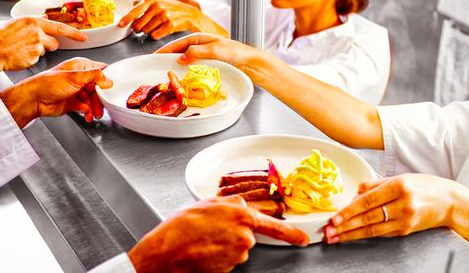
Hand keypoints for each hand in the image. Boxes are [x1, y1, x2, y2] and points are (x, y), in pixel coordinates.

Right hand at [0, 17, 85, 70]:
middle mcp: (38, 31)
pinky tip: (19, 56)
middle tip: (34, 46)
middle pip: (55, 42)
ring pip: (46, 51)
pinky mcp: (34, 57)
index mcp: (34, 21)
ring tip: (22, 50)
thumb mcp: (16, 23)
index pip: (60, 26)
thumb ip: (32, 24)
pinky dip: (30, 58)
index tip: (83, 37)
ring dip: (39, 51)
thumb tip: (42, 21)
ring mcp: (37, 45)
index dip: (74, 33)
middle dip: (49, 45)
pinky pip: (37, 59)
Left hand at [0, 58, 112, 127]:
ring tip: (94, 114)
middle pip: (98, 88)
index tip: (113, 88)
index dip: (108, 79)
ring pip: (91, 99)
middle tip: (102, 107)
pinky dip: (86, 111)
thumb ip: (94, 76)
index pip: (100, 70)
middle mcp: (79, 78)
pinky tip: (85, 113)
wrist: (34, 99)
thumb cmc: (48, 83)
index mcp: (80, 66)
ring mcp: (75, 90)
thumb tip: (108, 79)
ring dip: (94, 107)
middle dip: (100, 99)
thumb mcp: (75, 77)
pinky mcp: (72, 102)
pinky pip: (84, 107)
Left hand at [119, 0, 215, 39]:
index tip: (120, 24)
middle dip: (139, 29)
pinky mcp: (170, 25)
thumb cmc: (171, 9)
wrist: (190, 14)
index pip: (135, 10)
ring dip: (149, 32)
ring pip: (146, 31)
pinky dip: (155, 35)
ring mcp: (164, 15)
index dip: (126, 18)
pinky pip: (155, 35)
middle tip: (143, 28)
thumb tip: (132, 4)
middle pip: (138, 25)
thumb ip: (144, 3)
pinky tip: (161, 31)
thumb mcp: (158, 1)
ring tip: (156, 27)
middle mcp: (157, 6)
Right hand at [128, 195, 308, 272]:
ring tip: (202, 241)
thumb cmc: (179, 229)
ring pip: (236, 249)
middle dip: (232, 234)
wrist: (166, 253)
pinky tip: (203, 251)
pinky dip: (217, 257)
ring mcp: (237, 255)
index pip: (275, 226)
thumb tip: (237, 204)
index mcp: (241, 216)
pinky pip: (227, 261)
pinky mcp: (229, 269)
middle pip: (247, 236)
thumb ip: (227, 203)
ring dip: (222, 245)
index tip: (302, 239)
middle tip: (209, 231)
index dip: (291, 233)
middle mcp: (243, 237)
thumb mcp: (205, 204)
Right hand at [155, 33, 267, 69]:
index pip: (176, 44)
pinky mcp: (205, 64)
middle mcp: (198, 46)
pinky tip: (180, 78)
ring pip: (183, 61)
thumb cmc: (235, 53)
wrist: (249, 62)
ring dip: (174, 66)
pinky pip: (190, 67)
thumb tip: (180, 57)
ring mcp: (201, 55)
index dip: (164, 51)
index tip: (153, 57)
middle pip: (177, 52)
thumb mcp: (215, 51)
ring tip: (164, 73)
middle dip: (166, 59)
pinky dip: (183, 72)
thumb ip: (197, 52)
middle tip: (154, 68)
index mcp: (198, 39)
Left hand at [322, 174, 468, 243]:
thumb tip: (355, 192)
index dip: (349, 212)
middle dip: (346, 227)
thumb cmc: (425, 186)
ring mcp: (406, 219)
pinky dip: (366, 235)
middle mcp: (403, 204)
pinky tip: (353, 236)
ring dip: (352, 235)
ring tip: (335, 238)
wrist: (450, 202)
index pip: (368, 201)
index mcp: (399, 186)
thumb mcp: (401, 177)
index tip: (334, 218)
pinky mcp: (407, 230)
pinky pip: (382, 233)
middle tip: (328, 232)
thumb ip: (375, 184)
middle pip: (368, 218)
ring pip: (373, 229)